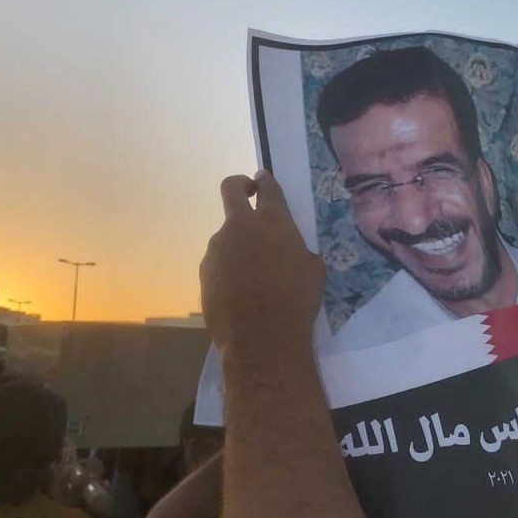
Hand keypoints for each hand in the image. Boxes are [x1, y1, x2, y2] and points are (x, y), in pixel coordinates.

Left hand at [200, 170, 324, 351]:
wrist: (261, 337)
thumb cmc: (296, 301)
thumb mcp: (312, 271)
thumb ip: (297, 250)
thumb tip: (290, 252)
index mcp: (272, 221)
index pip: (267, 187)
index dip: (265, 180)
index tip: (263, 180)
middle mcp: (239, 226)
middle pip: (231, 188)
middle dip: (239, 185)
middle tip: (247, 192)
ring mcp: (217, 247)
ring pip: (226, 236)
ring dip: (238, 245)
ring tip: (253, 278)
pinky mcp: (205, 271)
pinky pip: (219, 263)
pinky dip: (228, 270)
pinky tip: (240, 294)